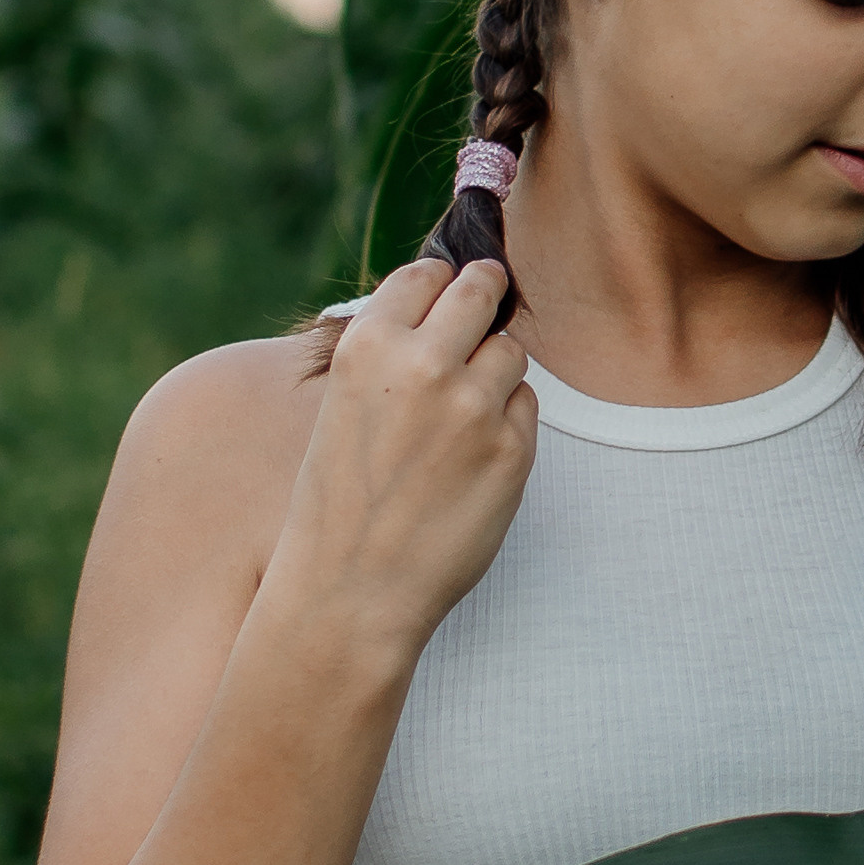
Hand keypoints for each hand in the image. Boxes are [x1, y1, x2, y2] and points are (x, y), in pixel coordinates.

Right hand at [269, 258, 537, 661]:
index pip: (426, 275)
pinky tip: (470, 461)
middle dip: (485, 295)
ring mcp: (474, 407)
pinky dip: (506, 423)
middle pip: (481, 290)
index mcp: (368, 346)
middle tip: (485, 305)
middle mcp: (423, 365)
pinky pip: (524, 406)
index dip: (438, 285)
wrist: (351, 589)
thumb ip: (391, 352)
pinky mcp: (513, 450)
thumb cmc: (339, 500)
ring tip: (459, 418)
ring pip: (510, 351)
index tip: (443, 296)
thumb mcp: (343, 403)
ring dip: (494, 371)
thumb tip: (444, 304)